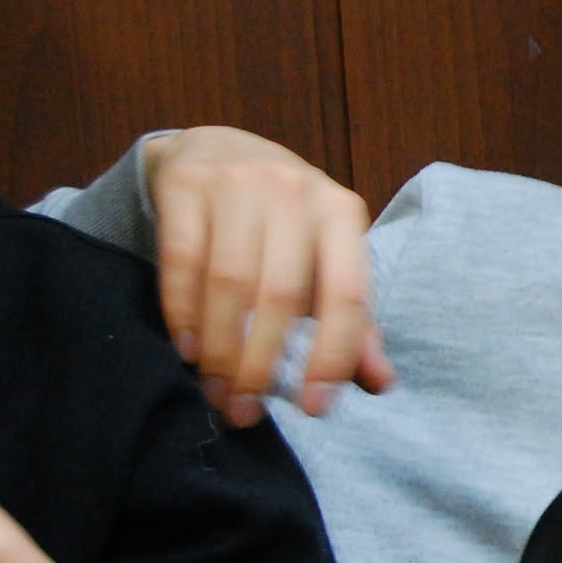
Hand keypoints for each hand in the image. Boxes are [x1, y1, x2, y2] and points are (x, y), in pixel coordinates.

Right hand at [142, 127, 395, 425]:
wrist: (217, 151)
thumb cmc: (283, 224)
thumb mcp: (325, 261)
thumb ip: (351, 322)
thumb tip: (379, 382)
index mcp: (342, 213)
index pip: (347, 294)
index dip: (333, 355)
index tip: (314, 409)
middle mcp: (296, 191)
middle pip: (282, 294)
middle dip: (262, 363)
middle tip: (245, 410)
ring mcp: (239, 182)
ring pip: (229, 282)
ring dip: (220, 348)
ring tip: (215, 391)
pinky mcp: (186, 185)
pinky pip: (182, 261)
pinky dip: (183, 312)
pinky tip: (187, 350)